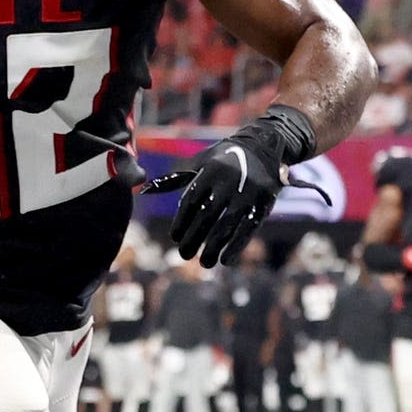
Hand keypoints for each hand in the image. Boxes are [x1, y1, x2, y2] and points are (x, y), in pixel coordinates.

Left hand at [148, 108, 310, 268]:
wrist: (264, 147)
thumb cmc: (225, 159)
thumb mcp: (202, 161)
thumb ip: (178, 178)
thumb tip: (147, 190)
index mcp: (210, 171)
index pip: (191, 201)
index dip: (182, 222)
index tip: (175, 238)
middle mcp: (228, 182)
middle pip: (207, 216)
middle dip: (194, 239)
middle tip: (184, 255)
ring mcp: (247, 194)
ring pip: (226, 226)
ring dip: (214, 248)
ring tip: (205, 263)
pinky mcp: (263, 204)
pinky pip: (248, 229)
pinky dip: (236, 247)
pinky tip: (226, 260)